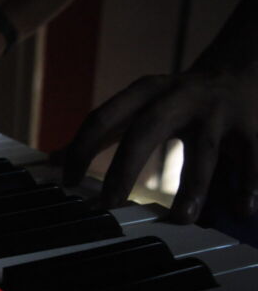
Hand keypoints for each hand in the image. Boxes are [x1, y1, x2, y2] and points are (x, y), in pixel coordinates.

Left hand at [58, 68, 257, 222]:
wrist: (240, 70)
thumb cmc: (175, 101)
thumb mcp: (137, 107)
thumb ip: (100, 134)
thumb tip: (52, 160)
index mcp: (143, 93)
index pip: (102, 118)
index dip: (81, 149)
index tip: (67, 182)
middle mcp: (177, 96)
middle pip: (146, 130)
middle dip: (125, 167)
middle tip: (109, 205)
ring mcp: (216, 110)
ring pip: (204, 149)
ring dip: (193, 186)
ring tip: (182, 219)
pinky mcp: (250, 124)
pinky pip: (250, 157)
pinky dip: (246, 184)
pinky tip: (240, 210)